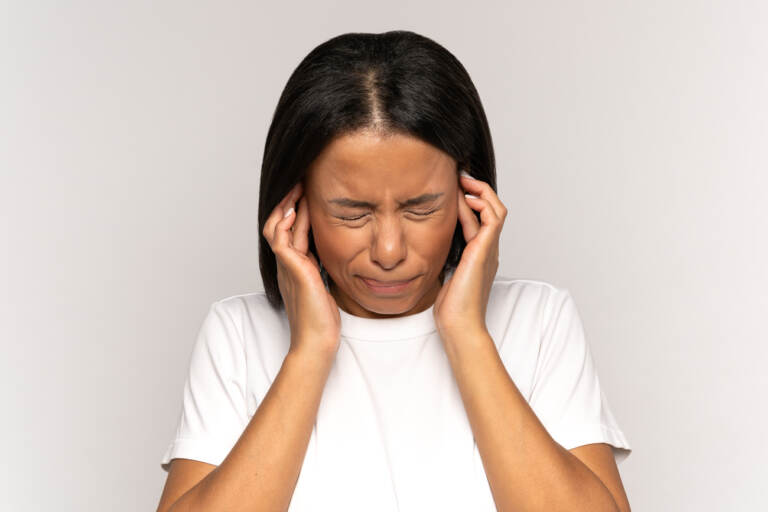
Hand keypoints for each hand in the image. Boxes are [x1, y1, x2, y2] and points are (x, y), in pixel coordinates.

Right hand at [262, 181, 340, 355]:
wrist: (317, 342)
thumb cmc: (323, 320)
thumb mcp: (325, 285)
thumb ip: (323, 268)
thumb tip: (334, 254)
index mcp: (294, 267)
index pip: (290, 231)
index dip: (295, 211)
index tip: (307, 193)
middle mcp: (287, 264)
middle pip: (279, 224)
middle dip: (289, 202)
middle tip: (300, 182)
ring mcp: (287, 266)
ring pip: (277, 227)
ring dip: (286, 205)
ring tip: (297, 186)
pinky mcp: (293, 270)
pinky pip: (281, 239)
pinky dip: (285, 222)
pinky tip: (294, 208)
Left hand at [433, 171, 506, 338]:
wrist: (460, 325)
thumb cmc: (450, 307)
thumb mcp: (443, 273)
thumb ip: (442, 256)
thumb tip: (426, 242)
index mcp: (480, 255)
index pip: (481, 219)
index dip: (471, 201)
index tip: (454, 188)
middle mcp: (488, 250)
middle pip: (492, 209)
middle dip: (478, 190)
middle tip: (460, 177)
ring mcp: (489, 250)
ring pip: (496, 210)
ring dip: (481, 192)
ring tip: (464, 182)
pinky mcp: (485, 251)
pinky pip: (491, 219)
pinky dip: (482, 204)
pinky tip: (465, 199)